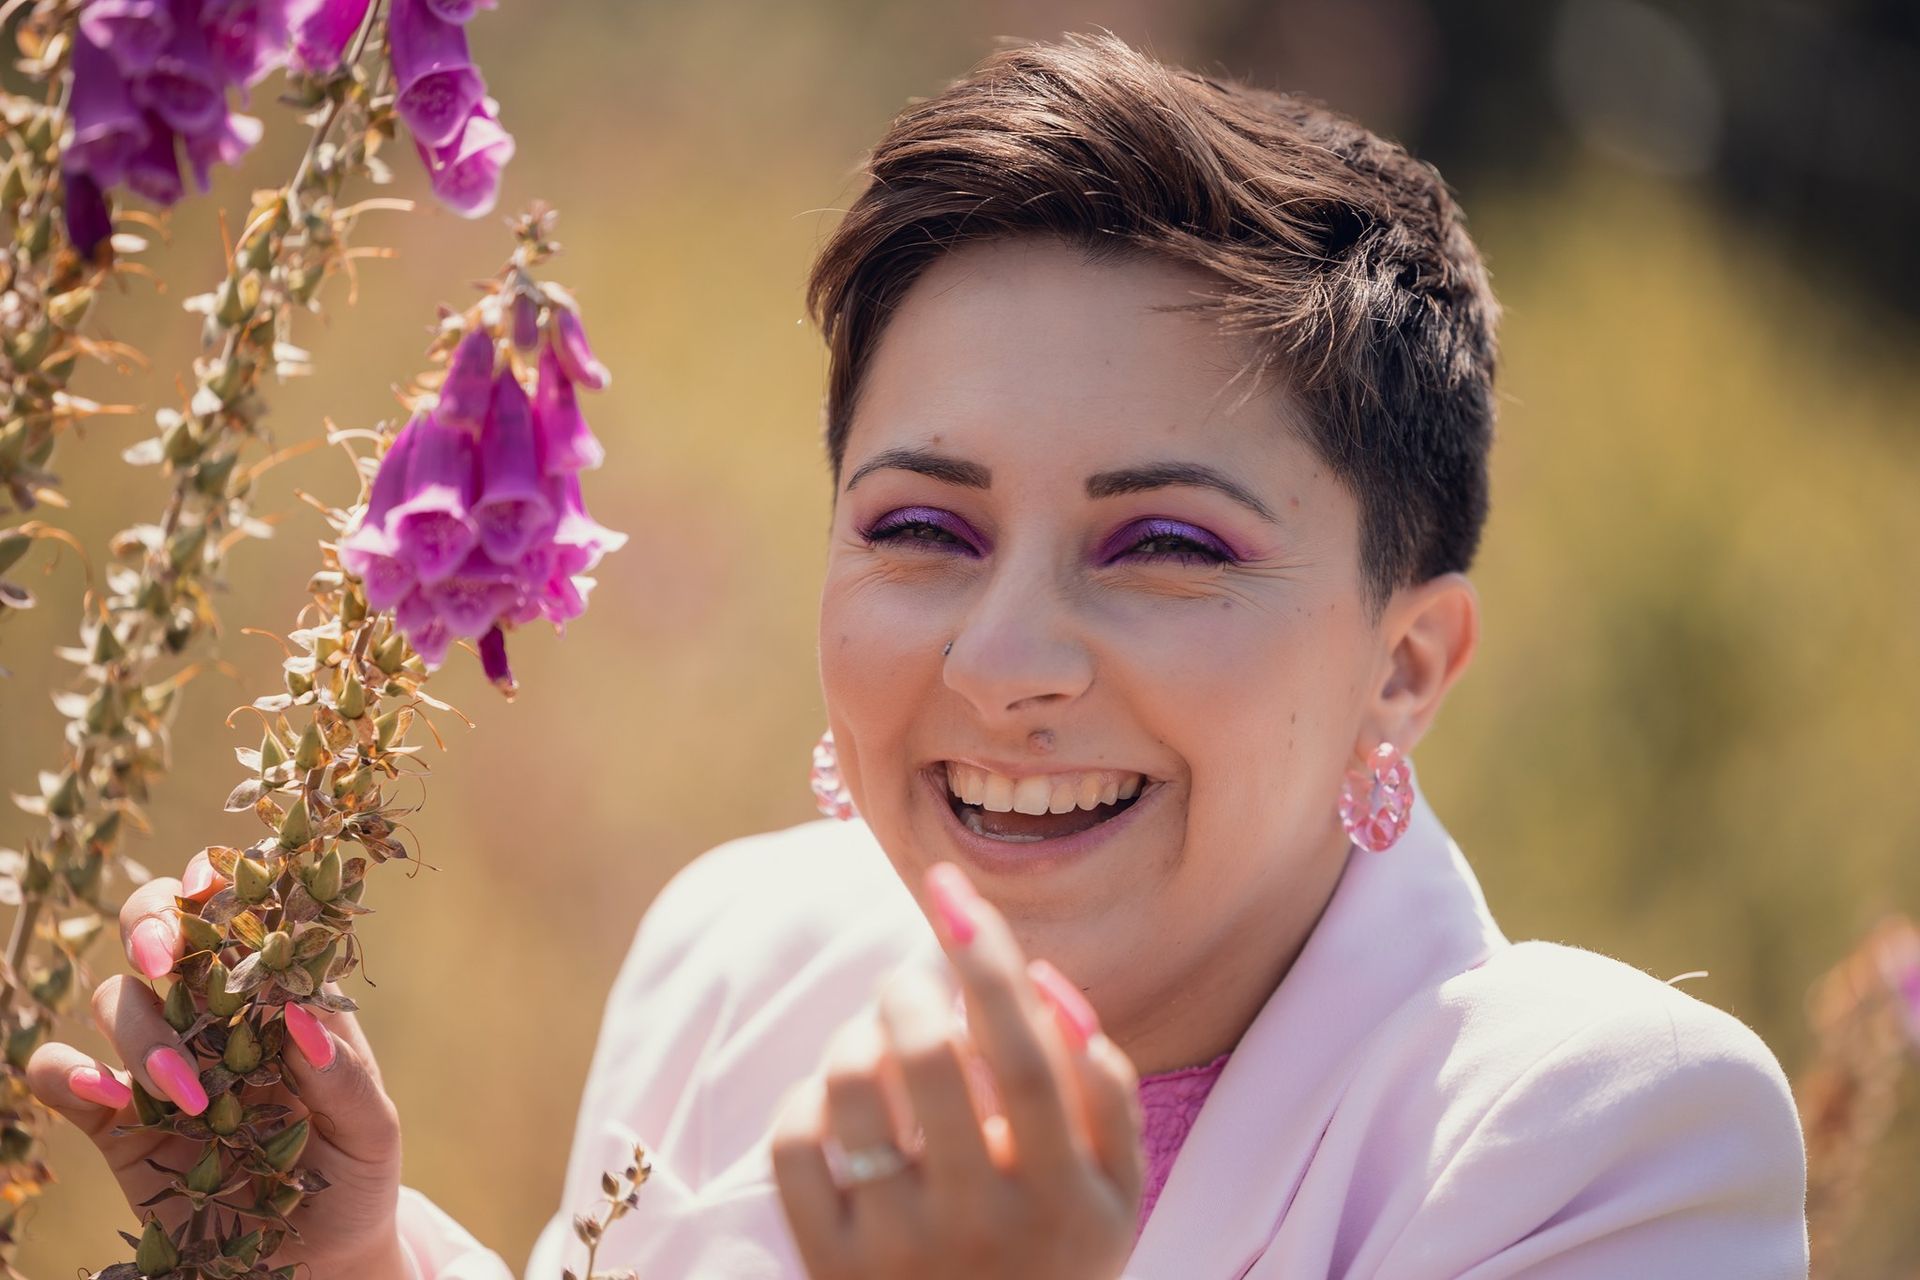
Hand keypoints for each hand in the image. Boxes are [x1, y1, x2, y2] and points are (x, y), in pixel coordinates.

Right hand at [24, 849, 410, 1279]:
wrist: (314, 1261)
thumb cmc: (354, 1178)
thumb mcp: (372, 1132)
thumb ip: (345, 1079)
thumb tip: (301, 1022)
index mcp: (283, 993)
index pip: (248, 911)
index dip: (223, 881)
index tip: (213, 886)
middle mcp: (216, 1011)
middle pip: (163, 927)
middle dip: (154, 921)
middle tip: (165, 955)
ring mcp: (160, 1061)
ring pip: (117, 997)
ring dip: (141, 1028)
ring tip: (193, 1092)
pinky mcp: (114, 1121)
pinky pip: (64, 1077)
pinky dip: (67, 1074)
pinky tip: (104, 1097)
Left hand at [772, 861, 1144, 1279]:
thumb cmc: (1056, 1266)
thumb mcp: (1117, 1193)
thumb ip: (1104, 1087)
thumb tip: (1046, 982)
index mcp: (1062, 1195)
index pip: (1020, 1051)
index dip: (985, 957)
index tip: (948, 888)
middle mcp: (978, 1223)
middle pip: (926, 1057)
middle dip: (909, 989)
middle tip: (911, 983)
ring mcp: (896, 1250)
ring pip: (851, 1090)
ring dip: (857, 1035)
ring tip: (877, 1040)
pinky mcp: (828, 1268)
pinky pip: (793, 1147)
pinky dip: (807, 1100)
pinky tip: (837, 1105)